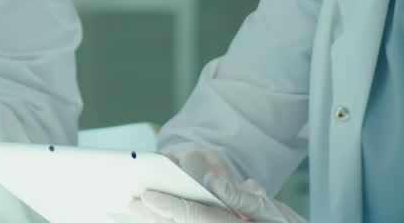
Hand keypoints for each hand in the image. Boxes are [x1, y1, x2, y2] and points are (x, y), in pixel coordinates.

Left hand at [128, 150, 306, 222]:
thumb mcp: (274, 212)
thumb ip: (246, 198)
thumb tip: (218, 184)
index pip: (194, 215)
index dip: (168, 205)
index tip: (146, 196)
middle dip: (153, 216)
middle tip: (130, 204)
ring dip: (158, 221)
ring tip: (136, 212)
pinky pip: (194, 222)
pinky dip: (172, 221)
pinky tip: (157, 218)